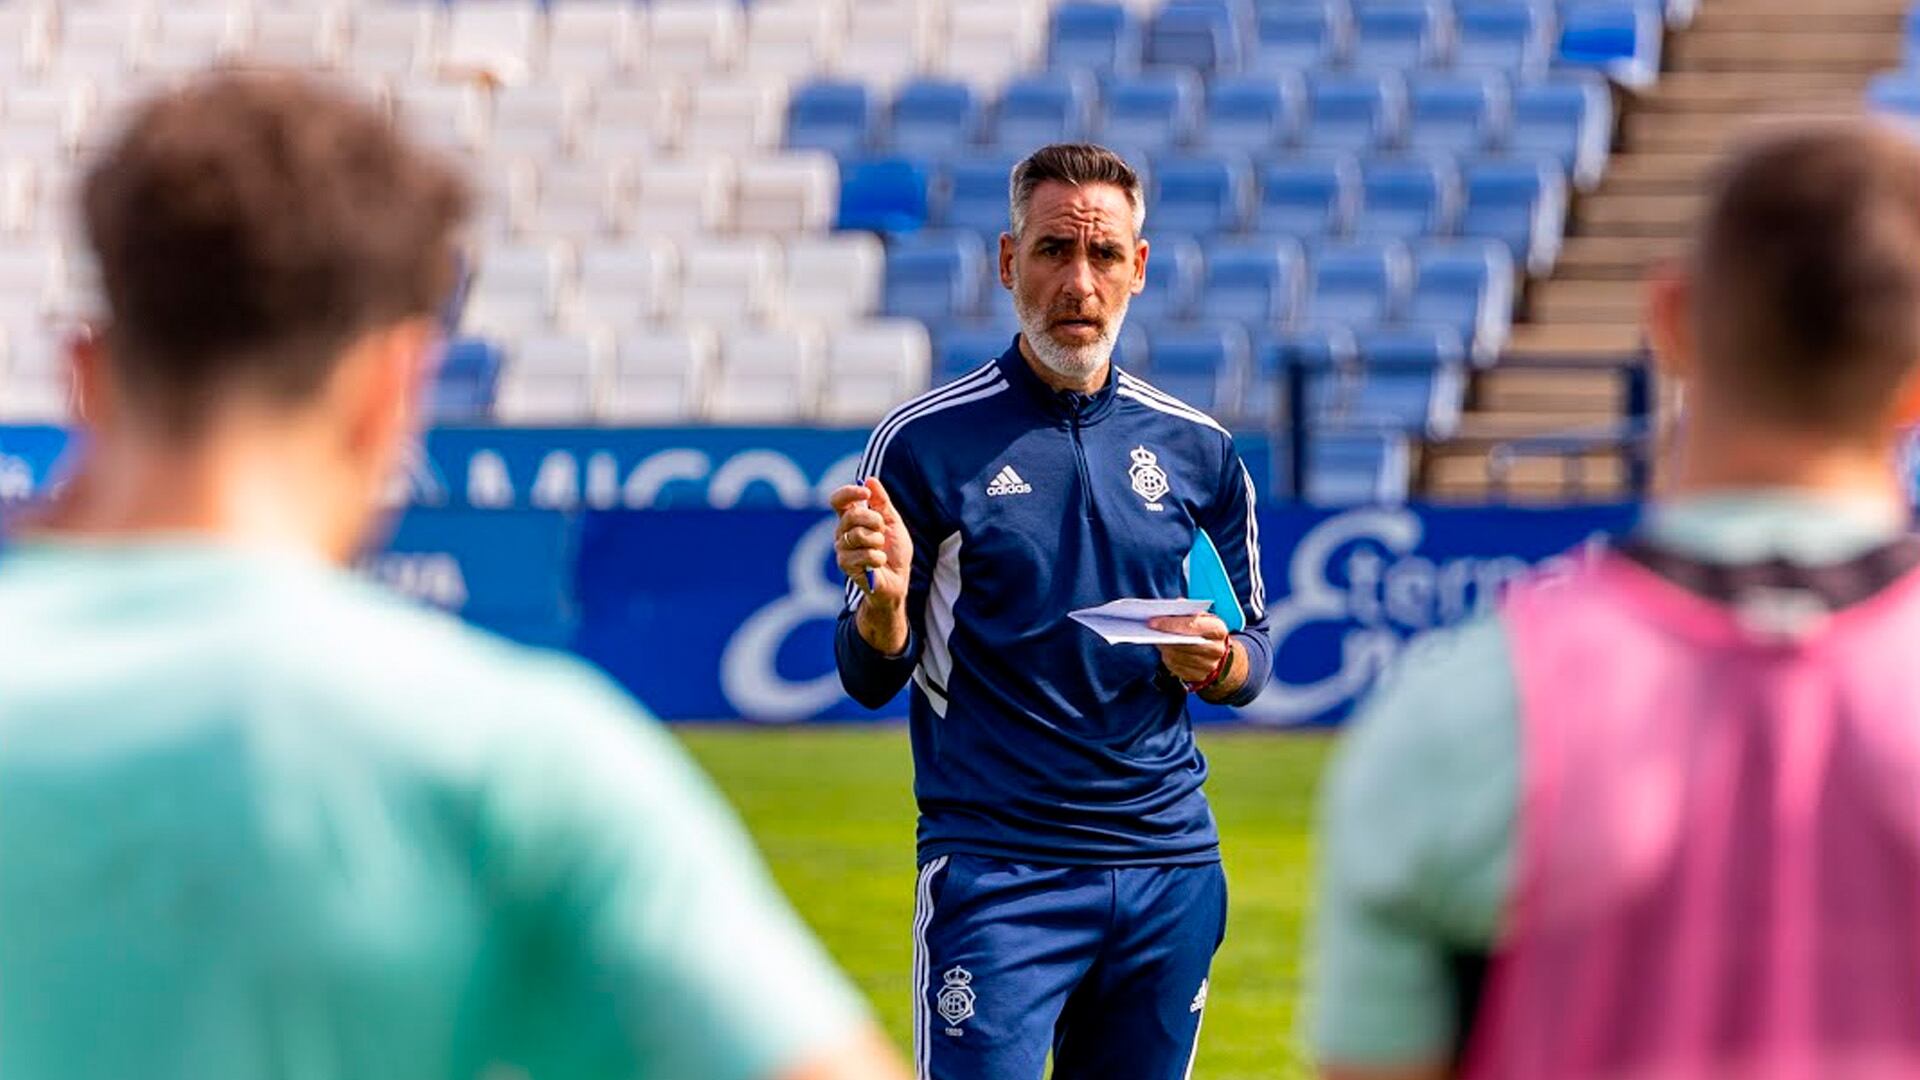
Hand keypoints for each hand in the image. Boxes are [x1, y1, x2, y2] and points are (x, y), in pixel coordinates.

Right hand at [829, 477, 912, 611]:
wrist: (897, 580)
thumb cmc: (894, 552)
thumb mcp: (893, 522)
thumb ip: (881, 502)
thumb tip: (870, 479)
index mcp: (851, 520)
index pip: (838, 501)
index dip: (849, 493)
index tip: (865, 492)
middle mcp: (842, 533)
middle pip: (851, 516)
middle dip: (874, 520)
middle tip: (882, 530)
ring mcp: (842, 549)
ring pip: (858, 535)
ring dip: (878, 541)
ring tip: (881, 550)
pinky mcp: (846, 565)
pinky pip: (864, 554)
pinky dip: (879, 558)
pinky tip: (879, 563)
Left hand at [1149, 614, 1230, 684]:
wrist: (1217, 651)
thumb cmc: (1204, 630)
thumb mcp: (1202, 616)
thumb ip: (1187, 611)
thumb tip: (1170, 608)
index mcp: (1218, 630)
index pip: (1192, 626)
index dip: (1171, 624)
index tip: (1152, 622)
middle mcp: (1216, 649)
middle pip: (1186, 643)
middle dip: (1166, 636)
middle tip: (1149, 631)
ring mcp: (1209, 665)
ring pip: (1179, 657)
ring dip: (1165, 648)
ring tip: (1154, 639)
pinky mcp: (1199, 676)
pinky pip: (1177, 668)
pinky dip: (1168, 658)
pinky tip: (1163, 651)